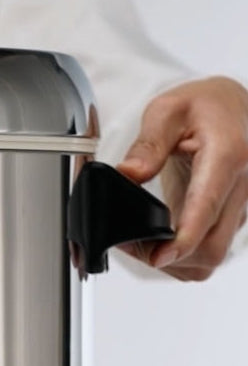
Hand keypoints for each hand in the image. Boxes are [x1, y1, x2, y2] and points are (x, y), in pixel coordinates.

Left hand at [118, 76, 247, 280]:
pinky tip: (161, 243)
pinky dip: (186, 255)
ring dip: (178, 260)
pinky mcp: (233, 215)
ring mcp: (241, 204)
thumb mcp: (167, 110)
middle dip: (172, 256)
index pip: (207, 207)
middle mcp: (241, 185)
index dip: (183, 239)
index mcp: (227, 156)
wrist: (231, 105)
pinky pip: (213, 247)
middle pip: (213, 245)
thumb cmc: (203, 105)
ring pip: (214, 253)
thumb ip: (148, 144)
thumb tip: (128, 172)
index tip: (159, 256)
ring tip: (143, 244)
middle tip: (134, 245)